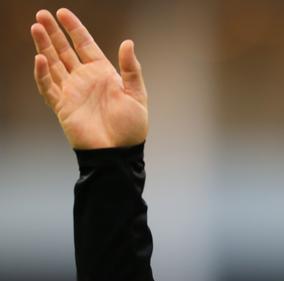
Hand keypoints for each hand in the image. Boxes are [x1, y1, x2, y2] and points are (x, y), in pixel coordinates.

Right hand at [30, 8, 147, 148]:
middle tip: (41, 14)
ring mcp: (72, 92)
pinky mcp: (62, 106)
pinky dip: (43, 74)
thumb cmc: (131, 127)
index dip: (74, 28)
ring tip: (35, 28)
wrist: (119, 152)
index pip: (85, 45)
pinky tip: (40, 59)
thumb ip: (131, 69)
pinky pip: (48, 87)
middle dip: (53, 32)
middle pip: (65, 50)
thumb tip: (128, 42)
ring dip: (44, 46)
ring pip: (54, 64)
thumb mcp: (137, 95)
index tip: (62, 13)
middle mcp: (85, 79)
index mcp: (103, 73)